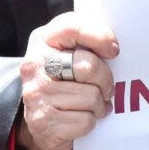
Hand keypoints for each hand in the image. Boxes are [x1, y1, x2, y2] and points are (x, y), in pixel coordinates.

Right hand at [17, 13, 119, 149]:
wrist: (37, 121)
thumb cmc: (62, 80)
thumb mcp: (66, 52)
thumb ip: (85, 42)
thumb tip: (113, 47)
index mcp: (42, 40)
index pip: (72, 27)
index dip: (100, 36)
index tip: (114, 50)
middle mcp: (35, 64)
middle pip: (88, 66)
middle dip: (105, 79)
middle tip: (108, 87)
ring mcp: (36, 94)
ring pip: (91, 97)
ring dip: (100, 104)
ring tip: (96, 104)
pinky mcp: (43, 122)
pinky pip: (85, 121)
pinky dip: (91, 122)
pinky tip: (84, 118)